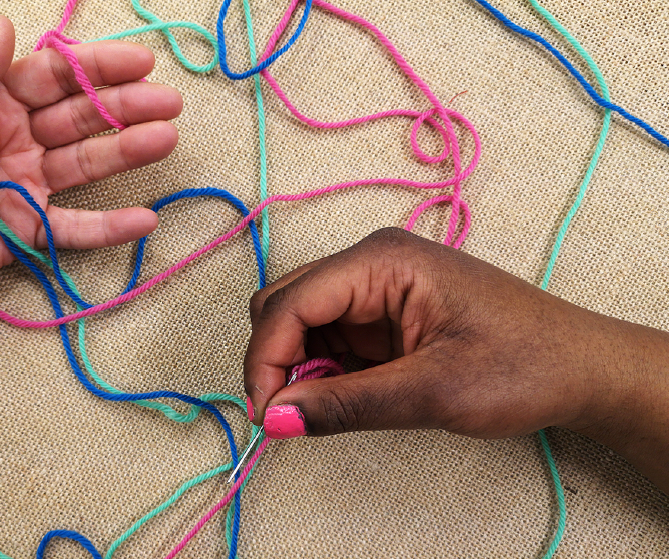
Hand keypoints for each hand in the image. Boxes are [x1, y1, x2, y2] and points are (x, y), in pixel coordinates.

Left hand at [0, 16, 182, 380]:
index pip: (52, 76)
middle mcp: (15, 136)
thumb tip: (4, 25)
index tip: (139, 63)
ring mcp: (25, 182)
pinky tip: (145, 218)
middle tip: (169, 103)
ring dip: (127, 152)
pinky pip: (75, 226)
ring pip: (85, 163)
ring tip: (166, 140)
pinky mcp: (28, 227)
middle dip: (125, 107)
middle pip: (79, 116)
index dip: (97, 67)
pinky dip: (109, 226)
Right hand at [244, 228, 668, 491]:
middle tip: (289, 415)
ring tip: (325, 408)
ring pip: (301, 322)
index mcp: (381, 260)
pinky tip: (345, 395)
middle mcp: (371, 262)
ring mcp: (376, 285)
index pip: (290, 303)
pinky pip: (329, 337)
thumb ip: (347, 404)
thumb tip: (275, 418)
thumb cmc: (523, 365)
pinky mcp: (383, 312)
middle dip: (276, 360)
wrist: (581, 368)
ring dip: (298, 366)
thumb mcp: (433, 391)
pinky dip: (322, 369)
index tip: (267, 416)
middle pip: (285, 304)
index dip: (266, 361)